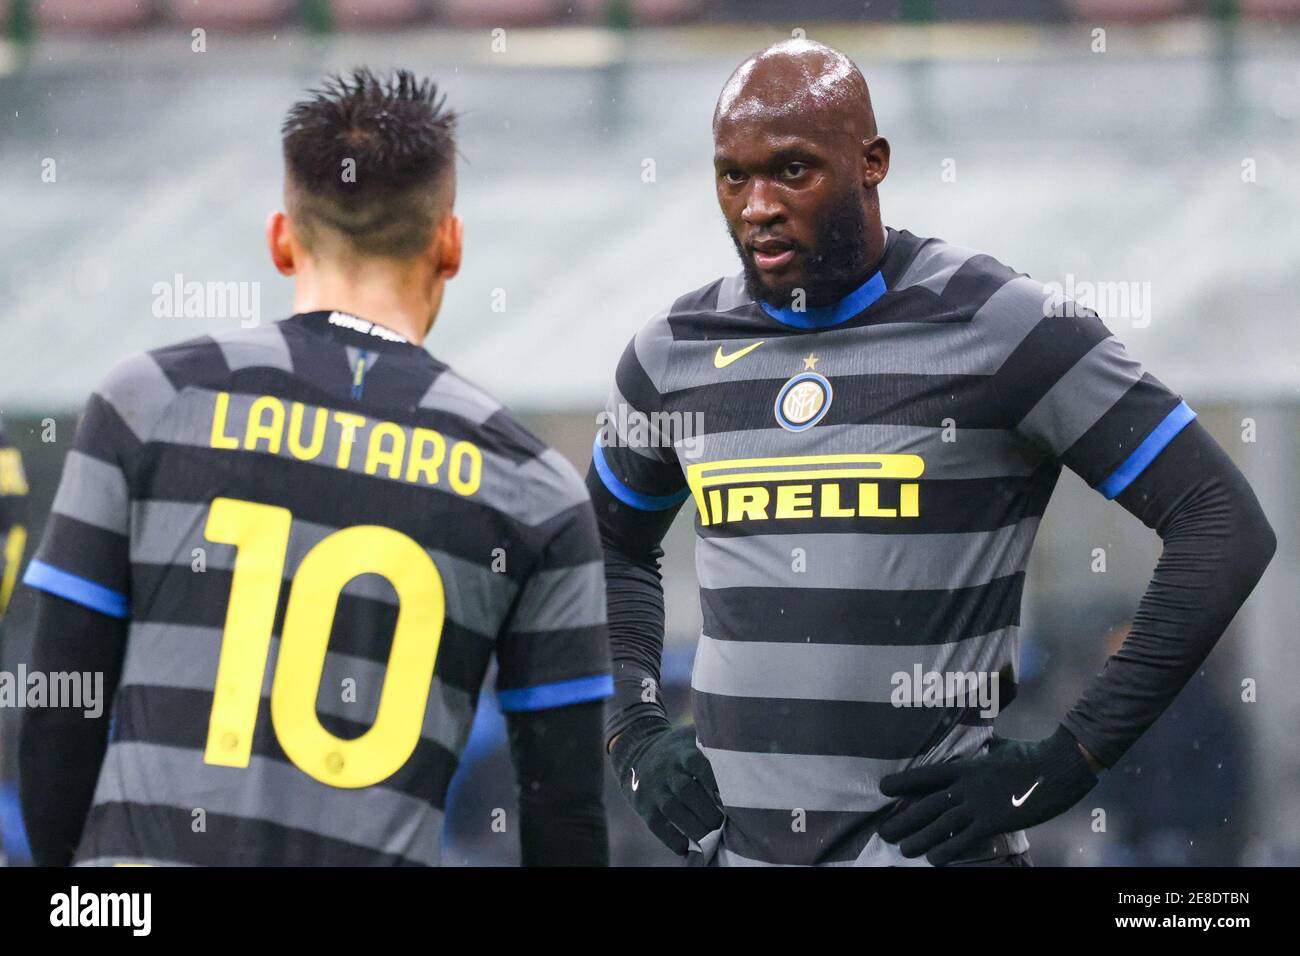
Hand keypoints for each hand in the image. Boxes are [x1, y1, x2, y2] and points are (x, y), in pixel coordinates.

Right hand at [609, 720, 723, 855]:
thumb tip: (746, 751)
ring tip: (710, 837)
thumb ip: (712, 743)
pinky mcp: (644, 806)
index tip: (729, 794)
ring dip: (693, 827)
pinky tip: (685, 848)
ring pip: (673, 809)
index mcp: (682, 752)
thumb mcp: (691, 738)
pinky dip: (671, 839)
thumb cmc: (678, 750)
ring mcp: (654, 788)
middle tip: (722, 823)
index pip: (697, 763)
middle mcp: (667, 770)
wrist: (636, 750)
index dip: (713, 778)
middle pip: (686, 790)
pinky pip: (657, 825)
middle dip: (706, 810)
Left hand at [878, 726, 1098, 865]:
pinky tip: (933, 860)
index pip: (927, 774)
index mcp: (967, 766)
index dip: (903, 782)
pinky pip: (965, 839)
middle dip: (904, 818)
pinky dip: (947, 850)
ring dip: (919, 837)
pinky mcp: (995, 822)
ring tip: (902, 847)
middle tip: (884, 831)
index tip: (883, 788)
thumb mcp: (1000, 746)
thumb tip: (978, 742)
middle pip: (928, 804)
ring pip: (941, 824)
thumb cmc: (1031, 754)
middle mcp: (968, 786)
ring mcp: (980, 804)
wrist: (1058, 765)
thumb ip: (983, 747)